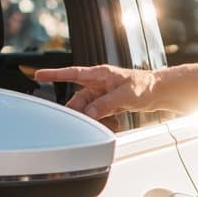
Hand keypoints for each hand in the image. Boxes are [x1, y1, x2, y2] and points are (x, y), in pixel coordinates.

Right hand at [35, 64, 155, 117]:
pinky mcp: (107, 104)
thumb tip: (89, 113)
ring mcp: (101, 94)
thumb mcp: (125, 95)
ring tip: (108, 122)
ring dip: (93, 119)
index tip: (39, 74)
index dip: (55, 74)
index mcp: (100, 74)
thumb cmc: (145, 86)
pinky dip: (102, 121)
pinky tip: (114, 123)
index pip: (72, 73)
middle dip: (79, 112)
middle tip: (83, 122)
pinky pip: (96, 115)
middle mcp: (98, 84)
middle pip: (78, 99)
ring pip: (87, 110)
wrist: (158, 92)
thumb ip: (106, 104)